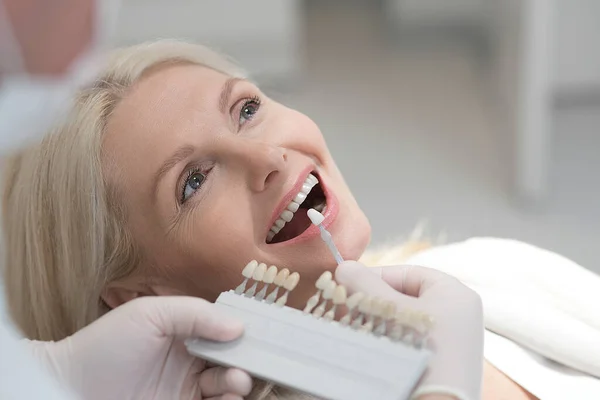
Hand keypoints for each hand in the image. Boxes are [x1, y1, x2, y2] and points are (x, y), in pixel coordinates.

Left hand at [26, 296, 251, 399]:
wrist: (68, 388)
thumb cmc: (106, 345)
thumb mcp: (150, 313)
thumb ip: (196, 314)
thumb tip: (238, 328)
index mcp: (186, 333)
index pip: (225, 330)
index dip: (246, 333)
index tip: (265, 336)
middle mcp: (190, 361)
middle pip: (232, 360)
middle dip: (247, 361)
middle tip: (247, 365)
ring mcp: (186, 390)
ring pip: (228, 387)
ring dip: (238, 384)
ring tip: (235, 383)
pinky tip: (226, 398)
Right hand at [335, 261, 483, 399]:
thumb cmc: (419, 349)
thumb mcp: (391, 310)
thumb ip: (367, 285)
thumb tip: (344, 266)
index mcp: (455, 293)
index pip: (407, 273)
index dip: (375, 276)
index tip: (349, 284)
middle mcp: (459, 313)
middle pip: (406, 296)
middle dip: (374, 300)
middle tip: (347, 306)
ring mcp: (453, 340)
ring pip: (406, 318)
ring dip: (379, 319)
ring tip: (355, 324)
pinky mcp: (443, 360)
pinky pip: (412, 338)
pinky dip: (391, 337)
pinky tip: (372, 343)